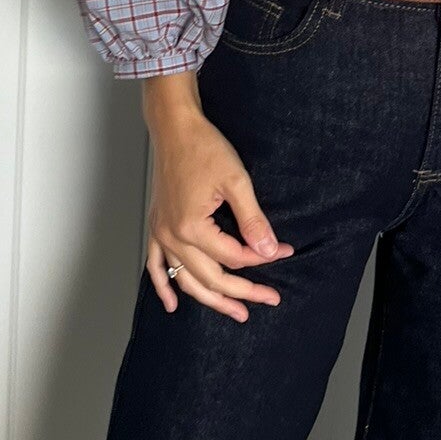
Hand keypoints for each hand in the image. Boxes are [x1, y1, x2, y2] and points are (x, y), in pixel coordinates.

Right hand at [142, 112, 293, 319]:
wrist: (175, 128)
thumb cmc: (203, 148)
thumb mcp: (237, 182)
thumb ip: (253, 220)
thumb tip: (269, 250)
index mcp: (191, 227)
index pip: (234, 256)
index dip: (262, 258)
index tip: (285, 252)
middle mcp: (172, 236)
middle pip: (211, 277)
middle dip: (243, 291)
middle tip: (269, 299)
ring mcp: (161, 233)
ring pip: (185, 279)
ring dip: (210, 299)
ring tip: (235, 311)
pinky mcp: (156, 226)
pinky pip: (155, 266)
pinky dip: (163, 287)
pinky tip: (173, 304)